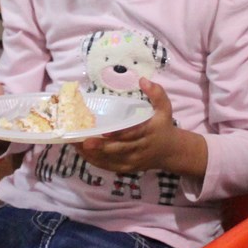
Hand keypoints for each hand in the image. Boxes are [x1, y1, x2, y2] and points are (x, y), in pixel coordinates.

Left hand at [77, 79, 205, 177]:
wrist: (171, 152)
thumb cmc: (164, 127)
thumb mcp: (165, 108)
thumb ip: (157, 93)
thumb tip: (143, 80)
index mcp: (149, 132)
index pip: (133, 134)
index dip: (119, 134)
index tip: (104, 131)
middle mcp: (140, 149)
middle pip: (119, 149)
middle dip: (101, 147)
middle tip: (83, 141)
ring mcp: (133, 161)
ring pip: (112, 160)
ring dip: (94, 154)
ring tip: (77, 146)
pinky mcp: (128, 168)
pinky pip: (110, 166)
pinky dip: (96, 162)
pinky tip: (83, 154)